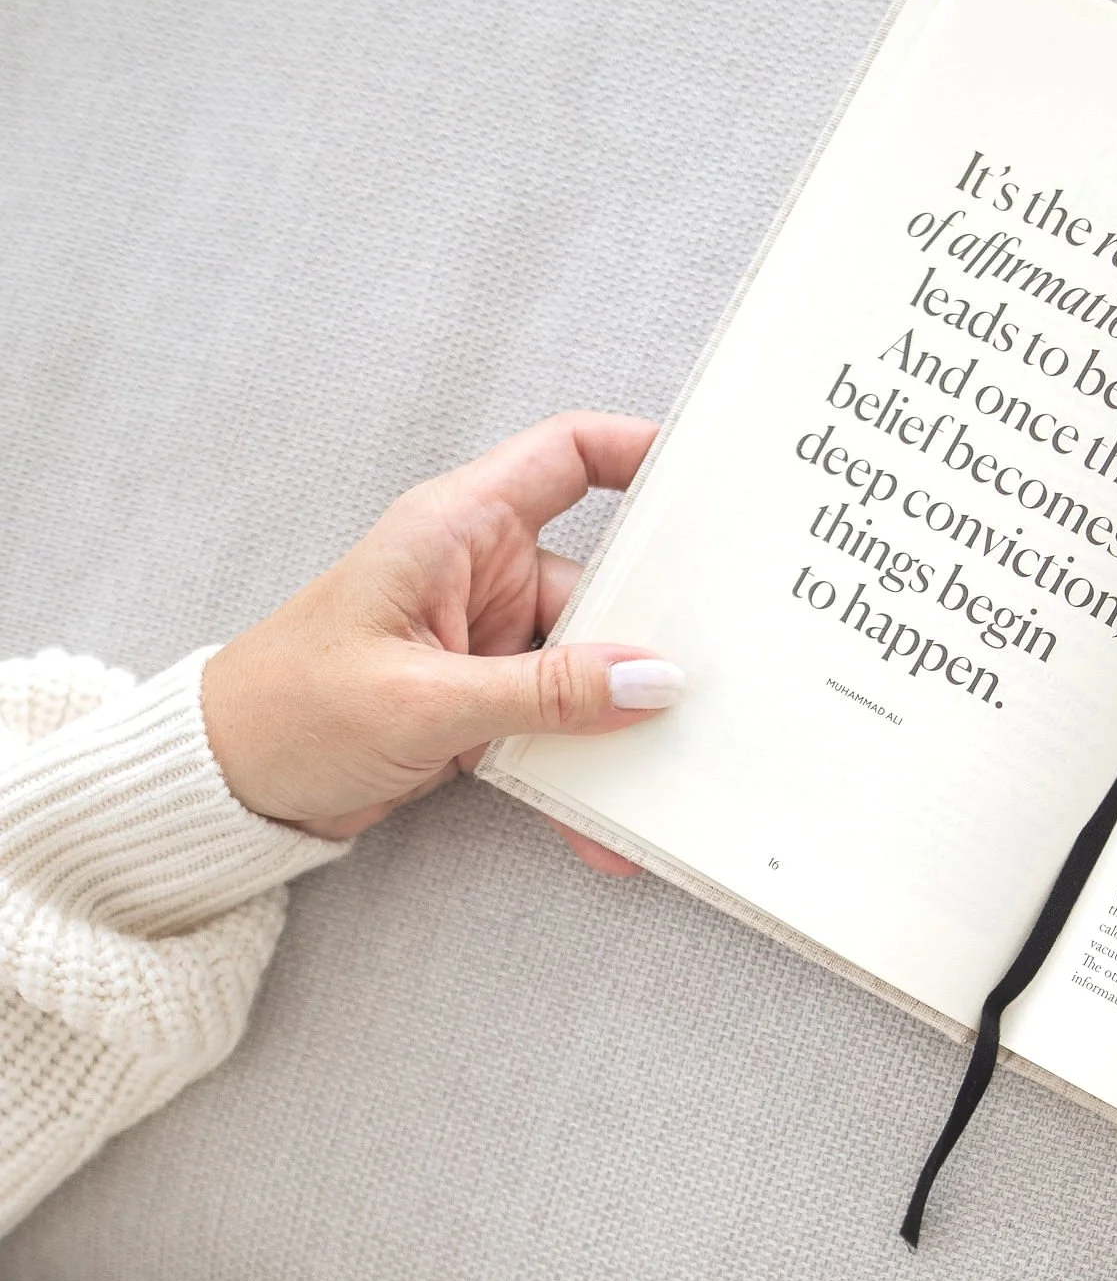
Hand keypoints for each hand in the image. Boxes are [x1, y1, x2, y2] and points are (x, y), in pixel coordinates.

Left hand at [201, 414, 674, 873]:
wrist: (228, 784)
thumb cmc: (291, 710)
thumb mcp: (423, 702)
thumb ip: (544, 692)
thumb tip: (652, 681)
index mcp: (454, 529)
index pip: (566, 457)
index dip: (642, 452)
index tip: (715, 479)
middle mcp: (477, 573)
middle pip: (601, 583)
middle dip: (653, 637)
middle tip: (724, 677)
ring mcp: (485, 640)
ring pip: (587, 671)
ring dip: (618, 730)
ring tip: (669, 777)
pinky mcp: (482, 700)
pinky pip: (556, 725)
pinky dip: (578, 772)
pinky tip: (603, 828)